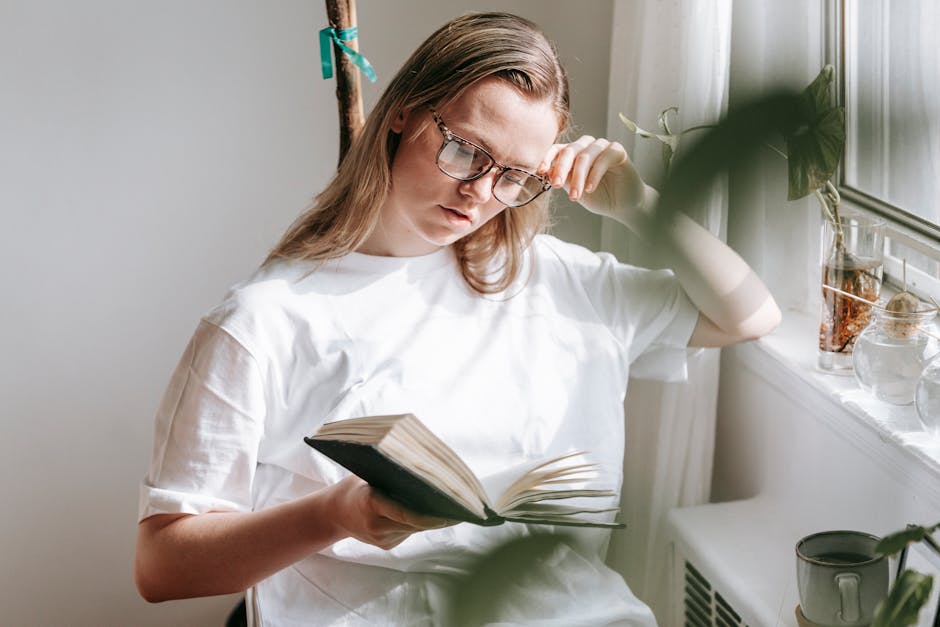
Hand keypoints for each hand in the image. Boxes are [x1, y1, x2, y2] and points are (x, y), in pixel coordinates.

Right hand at [327, 476, 453, 549]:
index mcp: (370, 502)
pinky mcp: (385, 545)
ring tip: (452, 507)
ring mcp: (380, 538)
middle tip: (461, 506)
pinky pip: (409, 532)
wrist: (332, 513)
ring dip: (431, 519)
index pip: (406, 512)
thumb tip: (426, 470)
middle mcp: (375, 524)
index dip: (430, 514)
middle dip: (438, 516)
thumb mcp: (367, 475)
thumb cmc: (354, 486)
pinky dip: (419, 523)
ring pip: (415, 529)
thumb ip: (391, 475)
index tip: (450, 509)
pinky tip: (432, 514)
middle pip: (415, 523)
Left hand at [539, 136, 651, 225]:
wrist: (622, 206)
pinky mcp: (618, 151)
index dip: (547, 158)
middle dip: (560, 168)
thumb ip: (562, 179)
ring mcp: (603, 147)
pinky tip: (590, 189)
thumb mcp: (575, 190)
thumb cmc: (598, 196)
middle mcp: (587, 146)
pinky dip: (594, 175)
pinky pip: (603, 158)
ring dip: (577, 177)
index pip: (557, 149)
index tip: (540, 172)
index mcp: (574, 152)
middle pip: (569, 150)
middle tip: (555, 185)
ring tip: (575, 196)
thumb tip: (545, 172)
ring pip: (585, 156)